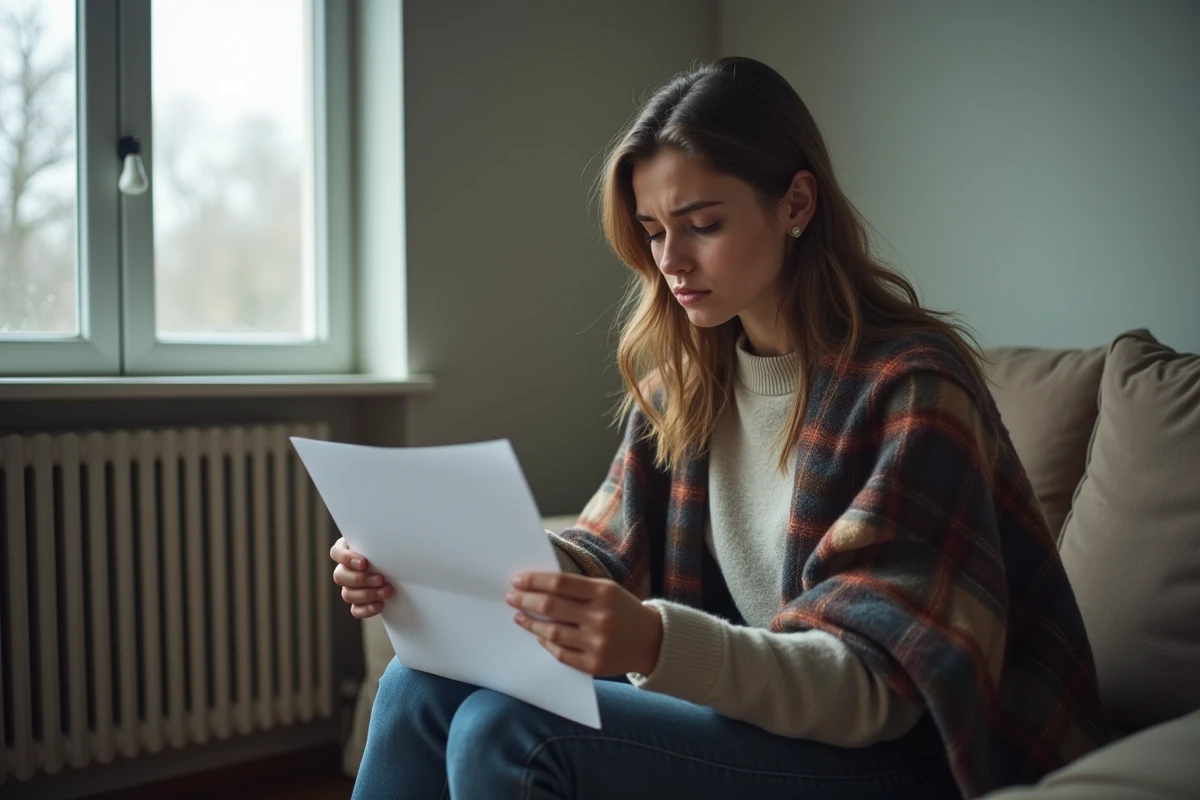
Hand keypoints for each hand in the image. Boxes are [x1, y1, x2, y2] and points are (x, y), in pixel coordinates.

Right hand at [329, 537, 392, 618]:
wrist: (405, 568)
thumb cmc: (394, 548)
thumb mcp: (387, 541)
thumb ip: (382, 540)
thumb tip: (390, 536)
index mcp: (349, 550)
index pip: (336, 553)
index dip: (346, 559)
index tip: (364, 563)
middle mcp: (346, 569)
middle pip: (340, 576)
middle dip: (361, 579)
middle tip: (381, 578)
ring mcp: (350, 587)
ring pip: (347, 594)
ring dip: (367, 594)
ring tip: (386, 591)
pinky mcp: (359, 602)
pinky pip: (355, 610)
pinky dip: (366, 609)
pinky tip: (379, 605)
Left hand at [506, 572, 663, 676]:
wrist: (653, 641)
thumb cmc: (623, 610)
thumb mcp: (607, 590)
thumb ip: (577, 588)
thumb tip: (537, 587)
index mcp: (604, 592)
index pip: (559, 583)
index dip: (534, 581)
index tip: (517, 580)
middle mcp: (600, 617)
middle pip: (551, 606)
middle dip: (525, 600)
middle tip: (511, 597)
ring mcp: (597, 643)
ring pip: (551, 632)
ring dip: (530, 623)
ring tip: (519, 616)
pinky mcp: (594, 665)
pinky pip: (561, 653)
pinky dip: (546, 643)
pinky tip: (539, 635)